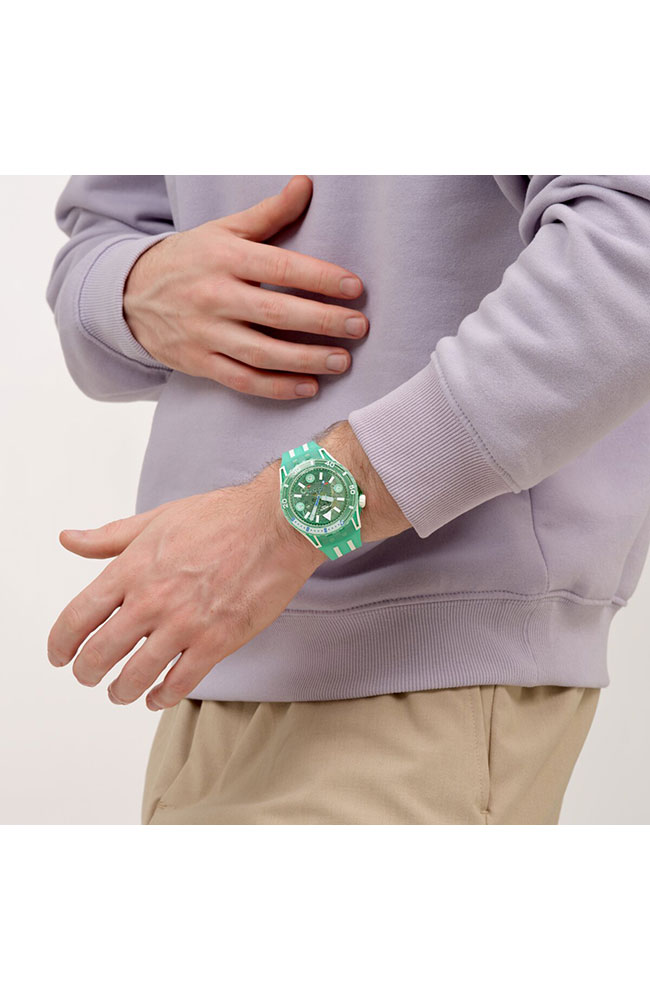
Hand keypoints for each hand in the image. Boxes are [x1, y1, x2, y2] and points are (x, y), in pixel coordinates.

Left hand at [47, 421, 409, 709]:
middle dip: (86, 672)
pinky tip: (158, 697)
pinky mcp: (218, 642)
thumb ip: (109, 537)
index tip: (58, 654)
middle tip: (87, 676)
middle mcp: (152, 599)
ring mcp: (185, 624)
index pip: (78, 616)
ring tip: (120, 692)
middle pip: (100, 653)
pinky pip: (180, 684)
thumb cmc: (223, 516)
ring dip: (121, 691)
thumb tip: (69, 539)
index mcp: (133, 568)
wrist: (278, 524)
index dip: (60, 643)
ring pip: (136, 676)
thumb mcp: (157, 518)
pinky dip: (163, 697)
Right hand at [123, 175, 368, 400]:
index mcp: (225, 258)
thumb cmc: (190, 259)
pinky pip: (243, 380)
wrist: (130, 295)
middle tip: (360, 326)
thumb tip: (306, 184)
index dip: (321, 278)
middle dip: (323, 322)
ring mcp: (206, 334)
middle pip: (277, 314)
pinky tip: (310, 388)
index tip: (355, 287)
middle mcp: (215, 297)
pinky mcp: (200, 363)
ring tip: (343, 361)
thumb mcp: (224, 230)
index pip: (281, 268)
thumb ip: (269, 214)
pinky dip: (277, 388)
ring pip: (263, 353)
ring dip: (307, 360)